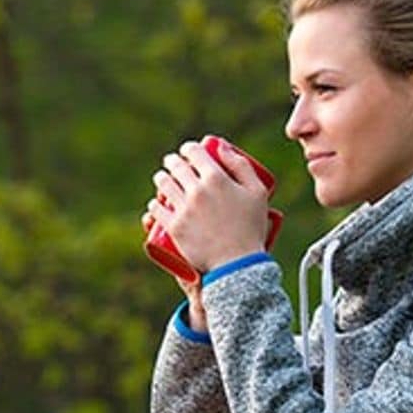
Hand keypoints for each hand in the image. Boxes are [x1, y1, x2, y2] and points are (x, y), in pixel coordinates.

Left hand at [145, 137, 269, 272]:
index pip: (194, 152)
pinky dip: (154, 204)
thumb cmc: (251, 229)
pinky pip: (156, 210)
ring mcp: (183, 209)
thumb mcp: (257, 193)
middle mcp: (197, 190)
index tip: (188, 152)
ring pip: (164, 185)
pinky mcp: (174, 227)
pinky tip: (155, 203)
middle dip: (173, 161)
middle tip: (174, 165)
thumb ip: (241, 166)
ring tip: (163, 180)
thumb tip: (221, 148)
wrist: (237, 264)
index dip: (189, 149)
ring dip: (161, 178)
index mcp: (216, 178)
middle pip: (177, 167)